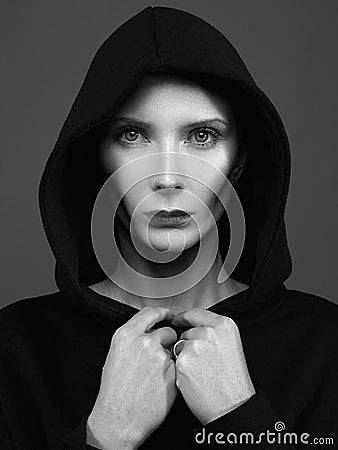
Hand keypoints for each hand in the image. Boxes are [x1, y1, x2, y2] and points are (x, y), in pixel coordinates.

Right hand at [87, 307, 176, 449]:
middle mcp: (143, 342)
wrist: (119, 419)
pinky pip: (178, 365)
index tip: (168, 314)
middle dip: (167, 340)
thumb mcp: (116, 355)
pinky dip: (173, 371)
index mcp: (126, 335)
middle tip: (158, 355)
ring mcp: (159, 356)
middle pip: (167, 330)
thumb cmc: (115, 392)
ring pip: (174, 349)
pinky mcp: (172, 371)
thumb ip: (132, 339)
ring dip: (170, 357)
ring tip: (155, 375)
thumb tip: (147, 332)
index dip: (162, 313)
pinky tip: (160, 383)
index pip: (150, 312)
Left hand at [171, 308, 254, 424]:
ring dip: (183, 356)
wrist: (231, 406)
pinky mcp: (184, 361)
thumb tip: (191, 324)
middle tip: (204, 362)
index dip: (184, 317)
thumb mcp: (230, 345)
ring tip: (201, 371)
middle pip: (187, 331)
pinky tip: (193, 378)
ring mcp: (196, 345)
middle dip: (188, 344)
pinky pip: (174, 360)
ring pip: (179, 345)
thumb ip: (213, 331)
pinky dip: (179, 369)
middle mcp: (211, 332)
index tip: (178, 319)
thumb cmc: (232, 382)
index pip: (196, 313)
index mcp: (225, 325)